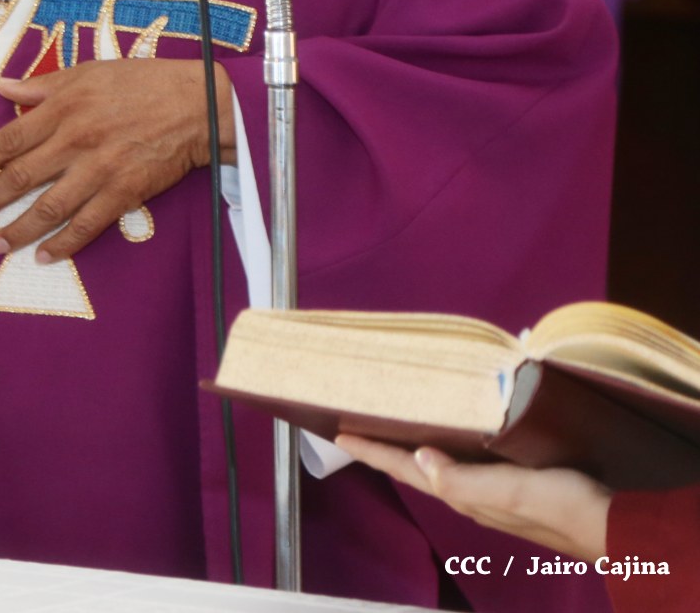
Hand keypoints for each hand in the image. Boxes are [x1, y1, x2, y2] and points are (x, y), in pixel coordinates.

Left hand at [0, 57, 233, 259]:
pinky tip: (44, 256)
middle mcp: (75, 141)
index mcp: (63, 108)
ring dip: (18, 230)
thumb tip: (4, 86)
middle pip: (22, 177)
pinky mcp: (124, 193)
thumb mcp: (88, 71)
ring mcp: (99, 170)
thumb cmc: (141, 82)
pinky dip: (64, 244)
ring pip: (49, 208)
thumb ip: (43, 84)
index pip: (9, 139)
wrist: (197, 104)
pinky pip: (87, 225)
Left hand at [335, 434, 610, 562]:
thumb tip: (417, 457)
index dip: (372, 452)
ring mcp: (493, 492)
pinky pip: (468, 461)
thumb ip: (462, 480)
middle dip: (385, 448)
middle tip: (358, 425)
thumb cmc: (561, 507)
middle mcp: (472, 496)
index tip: (337, 433)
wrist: (616, 528)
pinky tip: (453, 433)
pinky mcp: (515, 483)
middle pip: (417, 467)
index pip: (406, 470)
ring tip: (393, 425)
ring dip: (414, 446)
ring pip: (440, 464)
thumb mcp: (508, 493)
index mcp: (464, 496)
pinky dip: (449, 446)